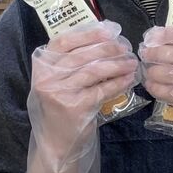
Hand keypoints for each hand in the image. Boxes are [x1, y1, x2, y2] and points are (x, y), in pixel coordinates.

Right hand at [30, 22, 138, 142]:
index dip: (87, 34)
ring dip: (117, 65)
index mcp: (41, 66)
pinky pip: (102, 90)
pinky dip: (118, 83)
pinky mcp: (75, 107)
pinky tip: (128, 79)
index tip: (109, 31)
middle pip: (81, 55)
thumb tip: (104, 37)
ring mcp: (60, 93)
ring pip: (94, 71)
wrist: (57, 140)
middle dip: (107, 49)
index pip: (63, 42)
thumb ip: (70, 61)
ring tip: (131, 62)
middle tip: (125, 48)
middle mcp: (47, 78)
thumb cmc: (60, 105)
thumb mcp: (57, 80)